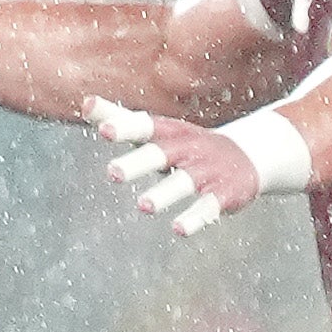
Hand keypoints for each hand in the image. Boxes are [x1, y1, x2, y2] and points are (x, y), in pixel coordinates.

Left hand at [86, 97, 256, 237]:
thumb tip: (85, 102)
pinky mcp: (223, 195)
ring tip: (144, 206)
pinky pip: (208, 208)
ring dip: (163, 195)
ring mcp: (205, 172)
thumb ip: (119, 118)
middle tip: (113, 172)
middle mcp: (185, 149)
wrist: (246, 155)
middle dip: (137, 163)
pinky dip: (195, 219)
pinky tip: (179, 229)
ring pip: (183, 183)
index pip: (142, 127)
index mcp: (166, 132)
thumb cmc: (184, 144)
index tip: (103, 129)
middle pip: (159, 155)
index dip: (123, 128)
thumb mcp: (156, 130)